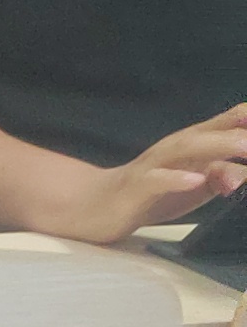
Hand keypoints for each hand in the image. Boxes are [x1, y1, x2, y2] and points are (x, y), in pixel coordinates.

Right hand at [38, 105, 246, 245]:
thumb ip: (224, 176)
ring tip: (245, 147)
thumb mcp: (197, 185)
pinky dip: (176, 179)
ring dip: (216, 146)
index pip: (226, 121)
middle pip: (209, 133)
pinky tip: (196, 180)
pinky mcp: (134, 188)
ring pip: (185, 149)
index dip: (246, 120)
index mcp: (192, 143)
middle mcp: (173, 148)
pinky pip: (155, 181)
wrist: (95, 207)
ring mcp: (152, 166)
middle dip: (238, 132)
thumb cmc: (152, 194)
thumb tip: (243, 175)